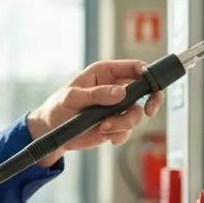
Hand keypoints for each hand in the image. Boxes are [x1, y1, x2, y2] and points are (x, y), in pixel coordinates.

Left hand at [26, 59, 163, 166]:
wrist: (51, 131)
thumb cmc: (58, 106)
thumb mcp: (72, 97)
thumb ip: (96, 94)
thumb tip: (121, 93)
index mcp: (106, 73)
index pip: (134, 67)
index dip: (147, 74)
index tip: (149, 87)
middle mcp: (115, 89)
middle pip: (146, 91)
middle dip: (152, 100)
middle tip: (149, 111)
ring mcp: (117, 108)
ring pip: (136, 115)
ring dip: (123, 124)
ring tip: (103, 127)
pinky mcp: (114, 126)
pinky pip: (127, 131)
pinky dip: (118, 135)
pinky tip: (105, 135)